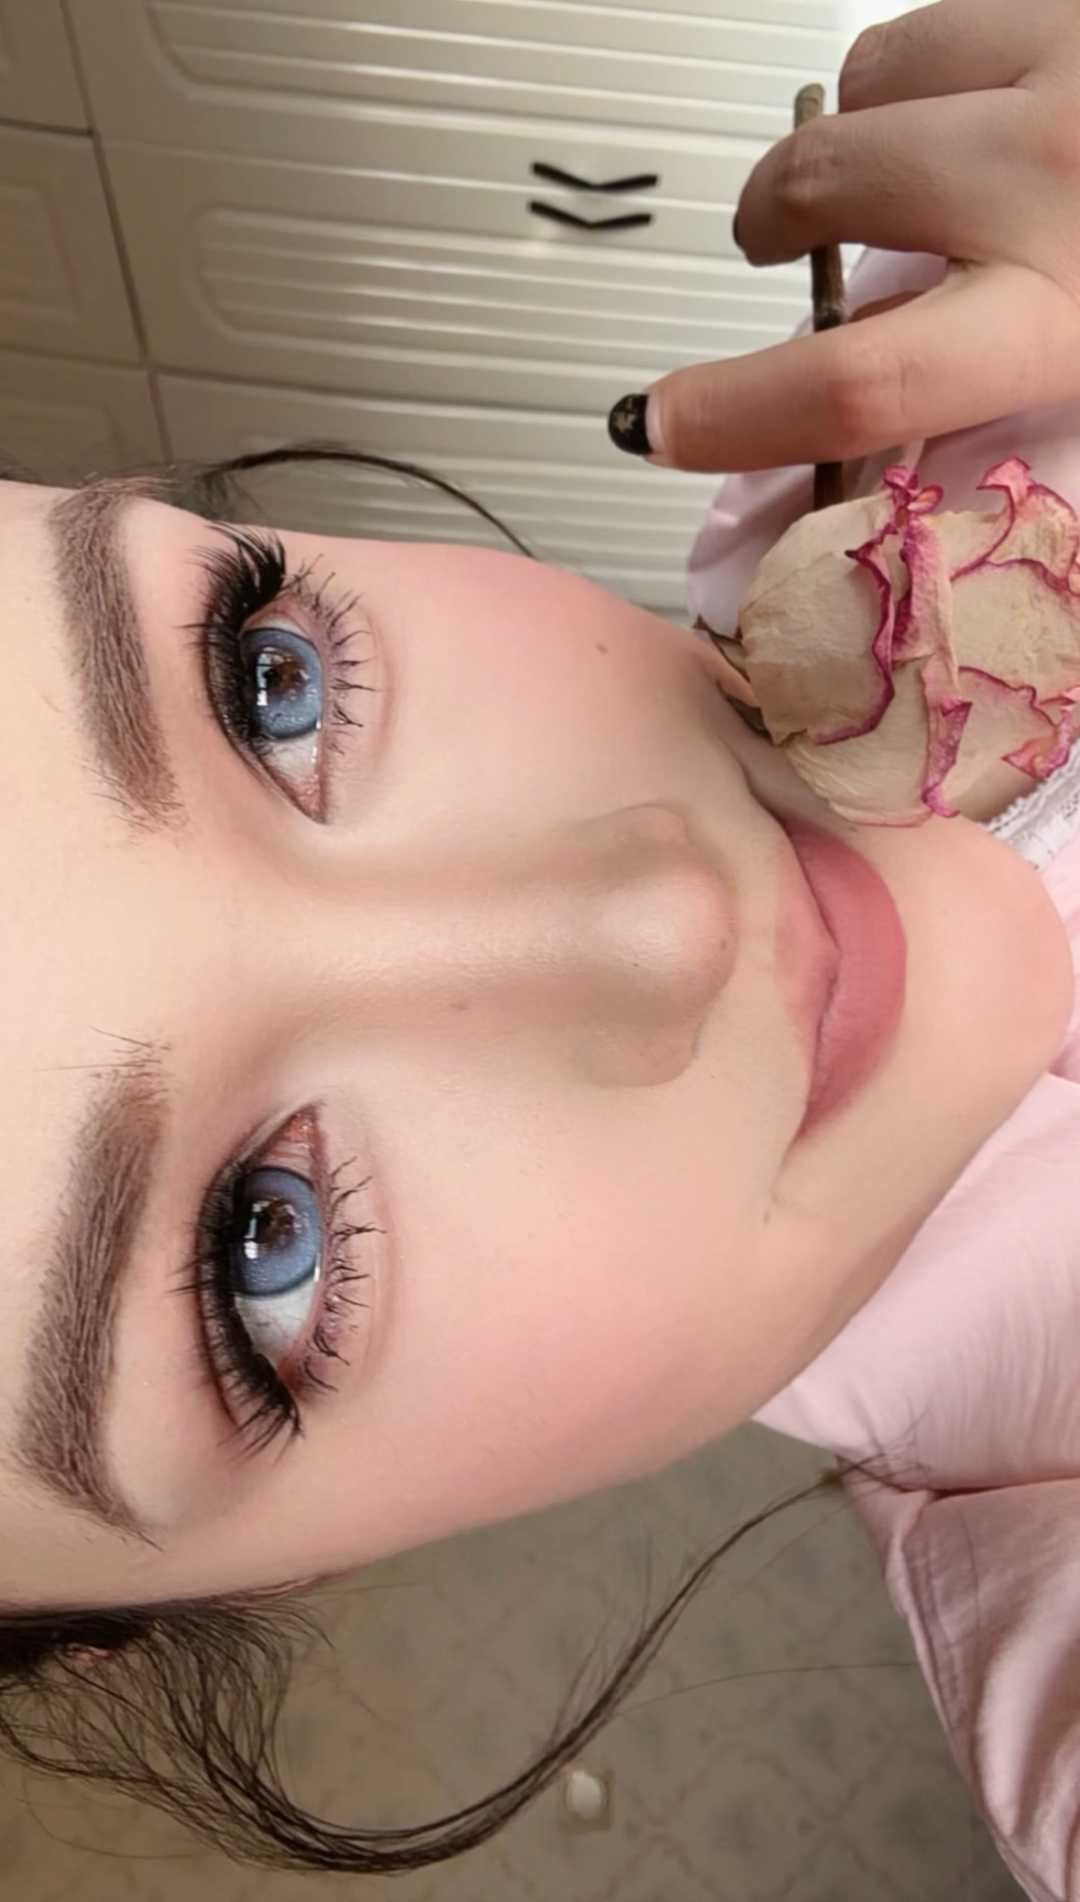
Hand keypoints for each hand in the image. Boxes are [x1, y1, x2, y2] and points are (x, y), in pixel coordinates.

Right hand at [622, 0, 1079, 473]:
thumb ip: (984, 387)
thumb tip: (874, 378)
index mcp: (1073, 316)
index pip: (855, 384)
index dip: (733, 414)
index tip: (664, 424)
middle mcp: (1052, 175)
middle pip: (822, 187)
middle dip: (773, 217)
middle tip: (772, 245)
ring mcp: (1063, 64)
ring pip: (870, 76)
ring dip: (857, 126)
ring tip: (895, 166)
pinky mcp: (1069, 0)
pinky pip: (941, 17)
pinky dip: (932, 71)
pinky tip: (978, 107)